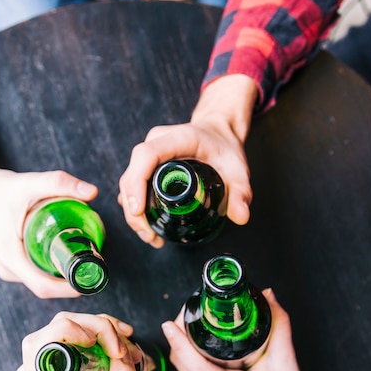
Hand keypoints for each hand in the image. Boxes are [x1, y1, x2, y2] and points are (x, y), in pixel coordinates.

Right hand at [0, 162, 98, 297]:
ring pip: (41, 282)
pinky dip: (53, 273)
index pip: (42, 286)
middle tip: (94, 267)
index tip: (89, 281)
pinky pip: (36, 277)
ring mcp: (8, 270)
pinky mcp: (11, 267)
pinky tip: (69, 261)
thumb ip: (60, 183)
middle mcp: (7, 268)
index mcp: (8, 254)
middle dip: (71, 281)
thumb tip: (93, 192)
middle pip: (45, 287)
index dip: (68, 289)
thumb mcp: (31, 183)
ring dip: (63, 277)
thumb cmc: (4, 189)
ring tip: (85, 263)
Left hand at [3, 312, 142, 370]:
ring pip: (69, 321)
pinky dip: (97, 332)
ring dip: (102, 329)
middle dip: (100, 328)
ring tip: (124, 351)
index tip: (109, 351)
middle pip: (62, 324)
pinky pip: (71, 329)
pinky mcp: (47, 351)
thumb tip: (127, 356)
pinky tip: (114, 347)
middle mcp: (31, 368)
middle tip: (124, 352)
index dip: (78, 333)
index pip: (46, 342)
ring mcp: (36, 357)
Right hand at [118, 75, 257, 247]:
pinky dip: (136, 205)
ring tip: (149, 236)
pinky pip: (134, 184)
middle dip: (134, 209)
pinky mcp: (147, 164)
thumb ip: (241, 193)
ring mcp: (150, 151)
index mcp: (178, 138)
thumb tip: (241, 217)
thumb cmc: (224, 148)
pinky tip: (147, 225)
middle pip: (132, 174)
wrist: (219, 134)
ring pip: (129, 181)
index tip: (138, 210)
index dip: (137, 183)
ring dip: (133, 211)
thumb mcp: (238, 170)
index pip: (146, 156)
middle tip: (148, 235)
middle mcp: (158, 142)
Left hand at [161, 288, 325, 370]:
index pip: (198, 367)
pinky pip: (190, 370)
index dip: (180, 343)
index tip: (168, 324)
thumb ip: (279, 325)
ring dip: (183, 342)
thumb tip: (267, 296)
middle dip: (179, 334)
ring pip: (183, 366)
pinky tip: (201, 335)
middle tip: (189, 309)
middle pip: (182, 362)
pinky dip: (190, 351)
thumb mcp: (286, 359)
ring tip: (195, 318)